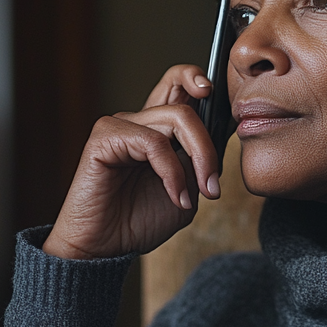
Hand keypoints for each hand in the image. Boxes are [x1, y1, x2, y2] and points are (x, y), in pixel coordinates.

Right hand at [43, 65, 220, 259]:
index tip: (216, 94)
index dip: (198, 79)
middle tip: (213, 185)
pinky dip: (172, 172)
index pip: (178, 87)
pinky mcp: (105, 137)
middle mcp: (139, 122)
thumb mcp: (187, 190)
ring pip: (177, 119)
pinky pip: (153, 142)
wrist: (106, 247)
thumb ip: (201, 161)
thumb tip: (221, 136)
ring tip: (199, 195)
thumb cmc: (139, 220)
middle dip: (209, 145)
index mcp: (158, 130)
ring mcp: (121, 125)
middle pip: (186, 104)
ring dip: (198, 160)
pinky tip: (175, 196)